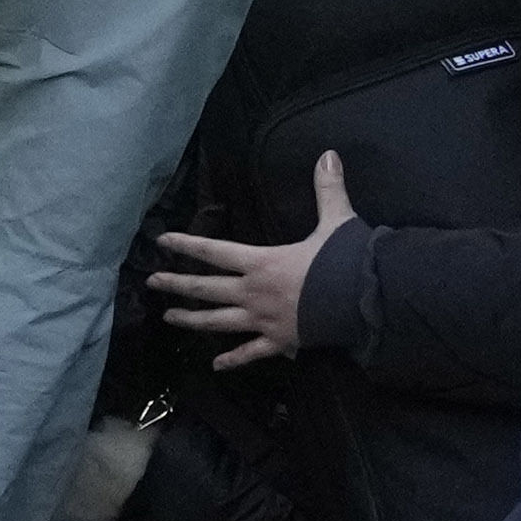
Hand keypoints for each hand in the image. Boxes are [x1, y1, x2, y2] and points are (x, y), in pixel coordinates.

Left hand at [139, 150, 352, 373]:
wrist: (368, 302)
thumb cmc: (348, 262)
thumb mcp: (337, 222)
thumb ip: (328, 190)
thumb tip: (328, 154)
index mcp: (262, 263)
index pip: (214, 251)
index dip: (187, 244)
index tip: (162, 241)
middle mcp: (254, 293)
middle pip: (207, 288)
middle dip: (177, 285)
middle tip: (152, 283)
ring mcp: (264, 320)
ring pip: (219, 322)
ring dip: (193, 320)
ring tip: (169, 319)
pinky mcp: (279, 342)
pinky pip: (251, 353)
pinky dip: (234, 360)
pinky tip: (216, 366)